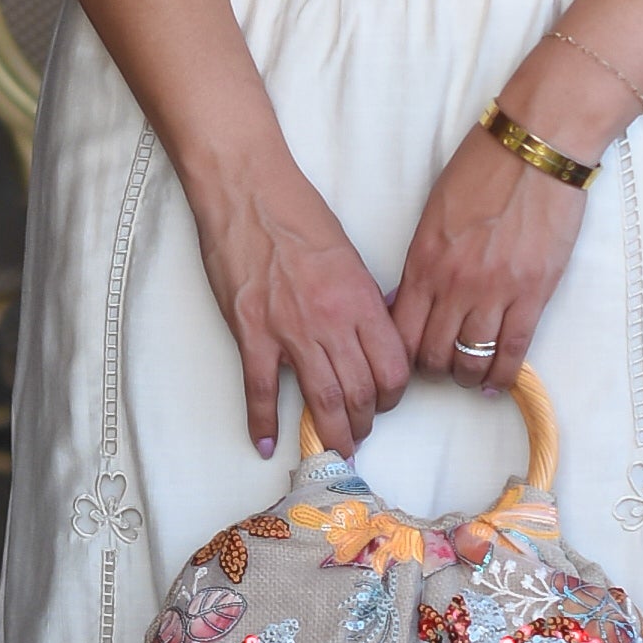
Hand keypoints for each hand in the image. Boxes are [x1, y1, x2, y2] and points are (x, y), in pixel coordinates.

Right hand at [192, 161, 408, 461]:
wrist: (248, 193)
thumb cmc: (298, 214)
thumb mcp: (349, 256)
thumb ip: (361, 299)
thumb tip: (370, 333)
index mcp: (361, 300)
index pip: (393, 367)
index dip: (394, 395)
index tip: (385, 402)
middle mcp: (332, 321)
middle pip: (361, 392)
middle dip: (364, 423)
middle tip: (359, 435)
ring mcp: (290, 330)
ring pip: (321, 399)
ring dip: (331, 432)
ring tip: (333, 450)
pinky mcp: (251, 333)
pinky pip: (260, 390)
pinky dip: (263, 422)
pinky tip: (265, 443)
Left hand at [392, 127, 585, 392]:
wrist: (537, 148)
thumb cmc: (484, 168)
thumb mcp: (434, 213)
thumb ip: (421, 260)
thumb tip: (406, 300)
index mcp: (423, 260)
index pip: (399, 331)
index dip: (399, 355)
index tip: (407, 357)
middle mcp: (453, 283)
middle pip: (430, 354)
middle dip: (432, 370)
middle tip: (441, 367)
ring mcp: (494, 291)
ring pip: (469, 360)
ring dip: (466, 374)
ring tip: (470, 372)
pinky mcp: (533, 293)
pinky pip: (512, 351)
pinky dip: (502, 375)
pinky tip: (497, 382)